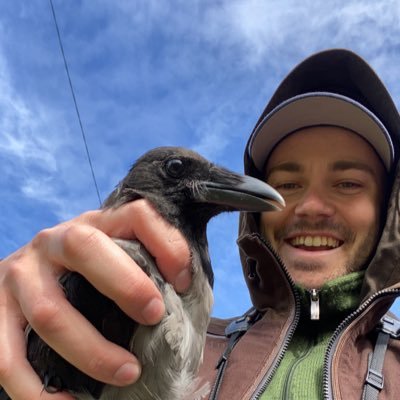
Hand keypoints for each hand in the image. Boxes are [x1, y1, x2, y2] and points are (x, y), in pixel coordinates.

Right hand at [0, 199, 190, 398]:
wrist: (31, 272)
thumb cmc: (91, 270)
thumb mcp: (119, 254)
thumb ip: (150, 260)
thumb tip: (185, 284)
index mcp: (93, 224)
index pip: (137, 215)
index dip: (167, 244)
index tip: (184, 283)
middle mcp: (52, 241)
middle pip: (84, 246)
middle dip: (125, 284)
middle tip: (155, 318)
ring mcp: (19, 275)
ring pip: (49, 311)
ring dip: (90, 350)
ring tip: (129, 373)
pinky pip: (7, 356)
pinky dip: (37, 390)